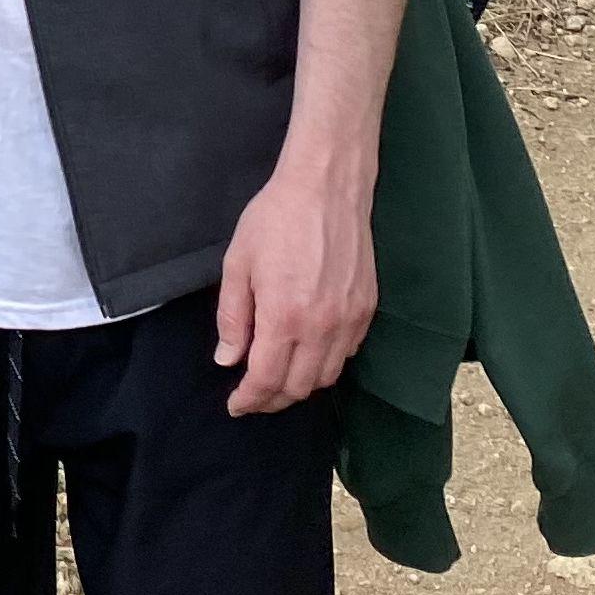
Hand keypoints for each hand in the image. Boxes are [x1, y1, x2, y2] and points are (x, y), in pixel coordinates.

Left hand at [213, 158, 377, 415]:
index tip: (236, 406)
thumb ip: (232, 318)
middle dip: (272, 399)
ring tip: (278, 378)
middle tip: (252, 396)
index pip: (266, 380)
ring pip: (327, 377)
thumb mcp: (238, 265)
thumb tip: (227, 360)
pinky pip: (347, 354)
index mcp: (284, 317)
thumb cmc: (275, 220)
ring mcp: (349, 320)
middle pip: (299, 387)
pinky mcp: (367, 310)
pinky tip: (307, 353)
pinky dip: (325, 364)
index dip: (249, 400)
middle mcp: (321, 327)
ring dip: (300, 385)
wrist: (326, 188)